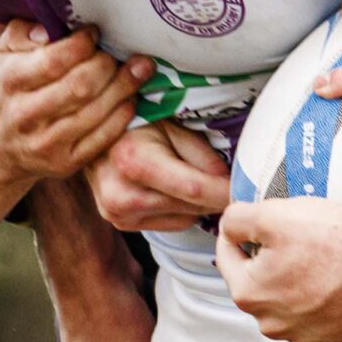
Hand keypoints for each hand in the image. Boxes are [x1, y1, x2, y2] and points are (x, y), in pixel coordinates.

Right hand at [0, 21, 151, 181]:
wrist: (1, 145)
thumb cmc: (12, 88)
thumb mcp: (5, 54)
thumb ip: (26, 33)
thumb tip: (52, 28)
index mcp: (11, 80)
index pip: (55, 60)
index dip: (83, 44)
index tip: (94, 33)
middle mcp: (26, 114)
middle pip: (81, 86)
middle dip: (107, 64)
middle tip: (115, 54)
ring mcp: (46, 142)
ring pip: (96, 111)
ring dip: (124, 86)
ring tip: (139, 69)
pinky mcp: (65, 163)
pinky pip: (103, 137)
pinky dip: (123, 114)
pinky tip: (130, 98)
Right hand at [87, 122, 228, 231]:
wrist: (90, 131)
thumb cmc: (135, 118)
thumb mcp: (171, 123)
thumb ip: (200, 153)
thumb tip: (227, 182)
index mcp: (133, 162)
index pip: (195, 190)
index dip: (227, 190)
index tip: (250, 188)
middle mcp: (120, 195)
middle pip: (192, 207)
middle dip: (216, 194)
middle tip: (225, 175)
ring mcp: (116, 214)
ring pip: (185, 217)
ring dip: (198, 202)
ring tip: (188, 172)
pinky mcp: (120, 223)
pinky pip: (170, 223)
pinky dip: (180, 209)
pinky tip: (170, 187)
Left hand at [216, 196, 341, 341]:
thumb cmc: (334, 242)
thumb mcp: (275, 214)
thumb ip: (238, 219)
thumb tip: (229, 226)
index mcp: (249, 294)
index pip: (227, 256)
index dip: (239, 233)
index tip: (257, 222)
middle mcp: (272, 326)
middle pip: (260, 285)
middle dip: (270, 264)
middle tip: (297, 241)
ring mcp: (305, 341)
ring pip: (289, 307)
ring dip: (297, 288)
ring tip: (322, 264)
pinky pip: (321, 322)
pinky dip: (326, 306)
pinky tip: (341, 286)